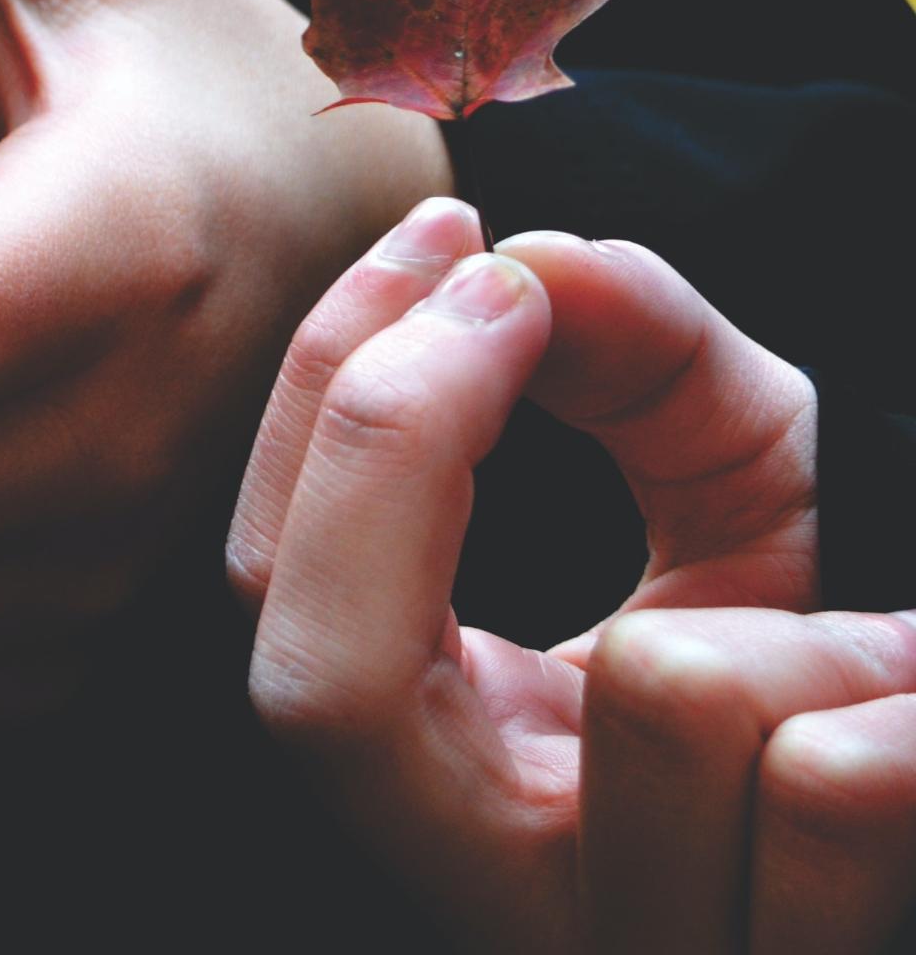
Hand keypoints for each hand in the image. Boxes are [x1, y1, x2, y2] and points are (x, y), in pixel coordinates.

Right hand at [232, 203, 915, 953]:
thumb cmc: (834, 648)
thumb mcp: (734, 476)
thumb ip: (640, 349)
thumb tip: (539, 257)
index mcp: (439, 766)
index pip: (271, 590)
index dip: (334, 393)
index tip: (452, 239)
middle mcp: (490, 891)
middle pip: (328, 688)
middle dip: (418, 424)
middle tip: (523, 287)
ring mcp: (631, 952)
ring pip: (667, 705)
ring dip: (790, 618)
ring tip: (867, 642)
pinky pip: (830, 792)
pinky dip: (897, 711)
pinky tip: (912, 709)